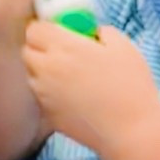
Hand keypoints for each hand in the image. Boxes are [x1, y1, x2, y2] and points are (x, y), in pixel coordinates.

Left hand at [22, 21, 159, 159]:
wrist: (130, 131)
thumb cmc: (131, 86)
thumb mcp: (123, 46)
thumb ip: (101, 31)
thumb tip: (91, 31)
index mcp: (64, 47)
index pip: (34, 29)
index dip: (45, 27)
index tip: (58, 30)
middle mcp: (47, 68)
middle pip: (28, 50)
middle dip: (40, 46)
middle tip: (62, 50)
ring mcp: (45, 93)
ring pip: (32, 73)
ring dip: (43, 69)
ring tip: (69, 74)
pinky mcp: (48, 114)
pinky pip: (41, 95)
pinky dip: (49, 91)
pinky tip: (73, 95)